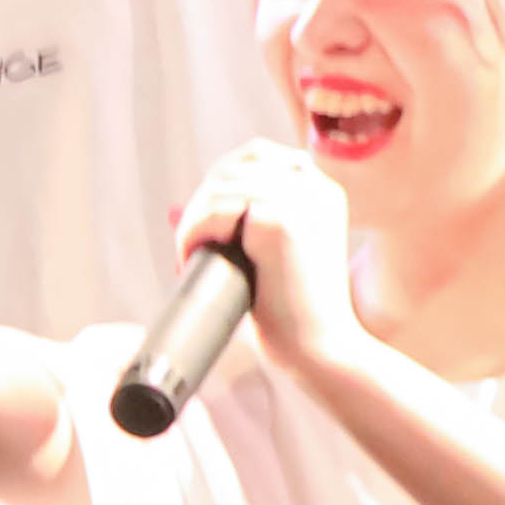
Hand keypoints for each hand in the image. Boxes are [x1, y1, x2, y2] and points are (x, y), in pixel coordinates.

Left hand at [168, 143, 371, 381]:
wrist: (319, 349)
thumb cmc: (293, 312)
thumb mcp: (278, 252)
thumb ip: (253, 220)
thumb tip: (182, 208)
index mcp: (322, 191)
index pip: (258, 155)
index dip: (221, 181)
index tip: (206, 222)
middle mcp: (317, 187)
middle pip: (236, 166)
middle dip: (203, 201)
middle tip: (191, 244)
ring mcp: (302, 200)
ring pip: (222, 187)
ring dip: (194, 221)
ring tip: (189, 255)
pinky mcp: (282, 220)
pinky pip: (218, 209)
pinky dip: (195, 232)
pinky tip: (193, 256)